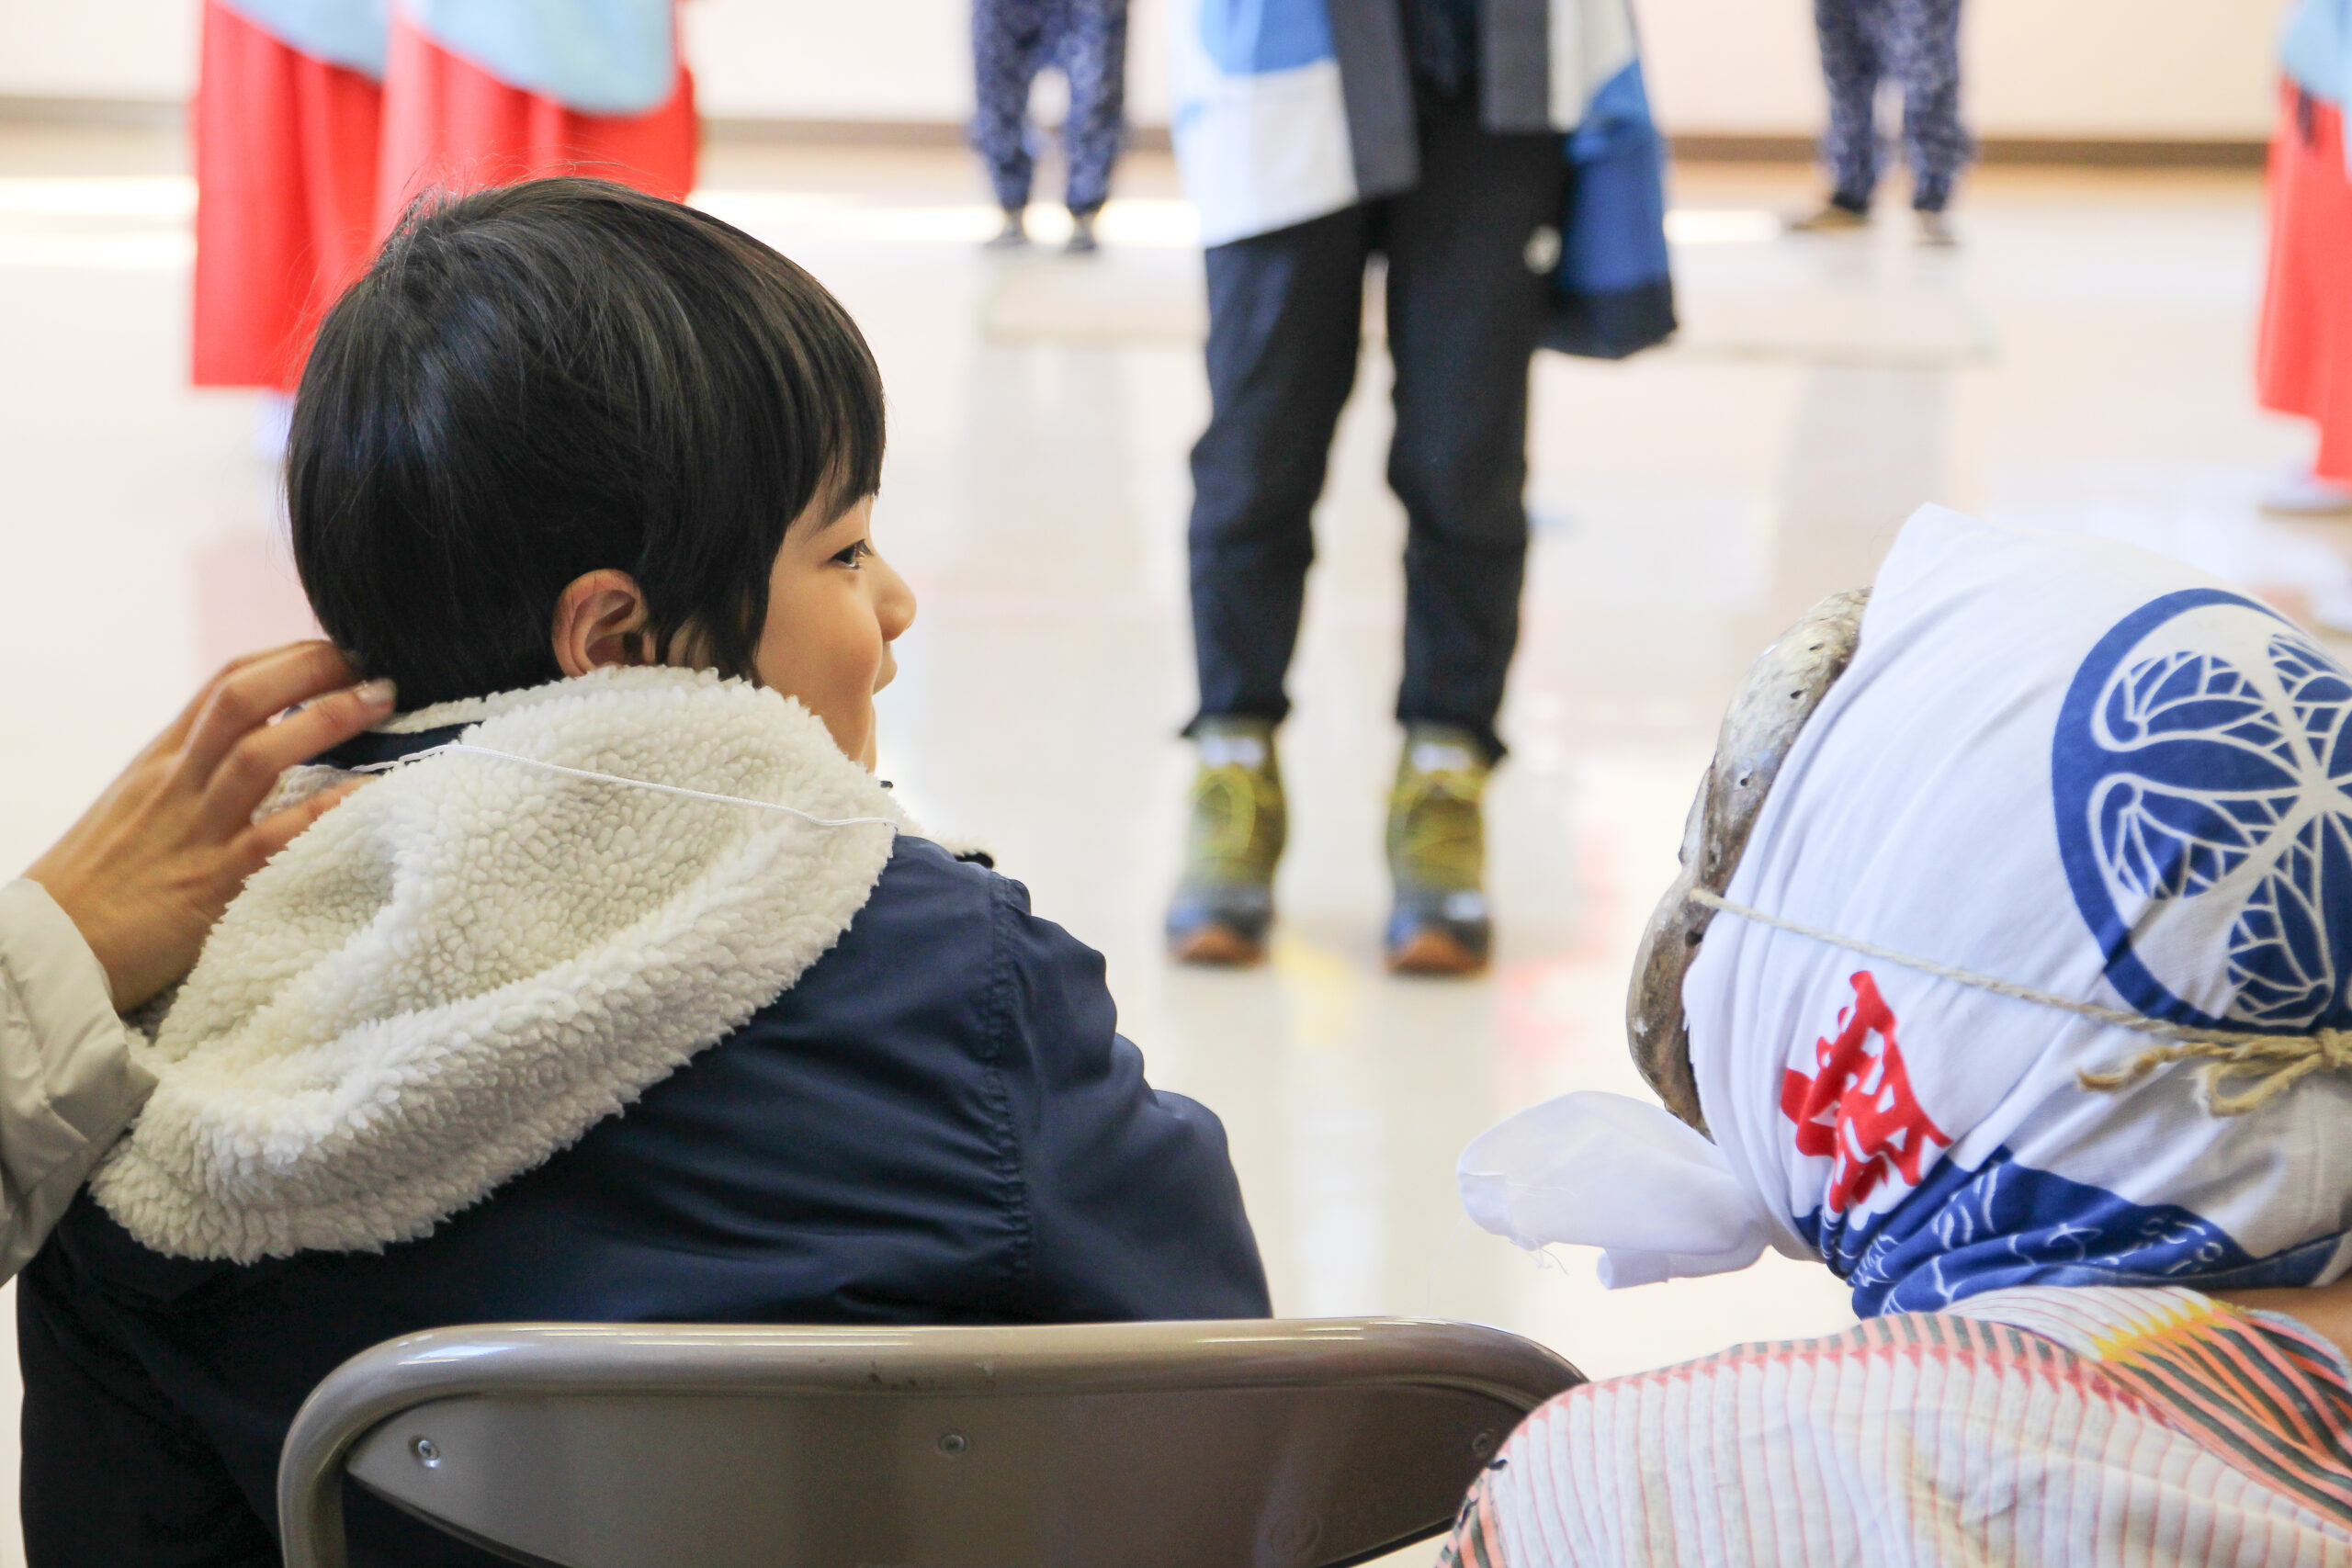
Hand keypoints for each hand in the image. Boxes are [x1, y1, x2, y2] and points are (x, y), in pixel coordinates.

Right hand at [24, 643, 394, 1009]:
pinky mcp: (210, 886)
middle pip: (241, 699)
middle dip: (311, 669)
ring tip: (382, 702)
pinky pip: (276, 836)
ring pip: (259, 754)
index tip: (340, 651)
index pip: (224, 684)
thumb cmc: (98, 883)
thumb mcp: (137, 808)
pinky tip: (373, 792)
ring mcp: (192, 830)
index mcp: (159, 761)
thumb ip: (192, 776)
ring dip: (328, 719)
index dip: (288, 658)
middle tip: (372, 665)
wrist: (47, 952)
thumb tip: (260, 747)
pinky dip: (329, 809)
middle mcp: (174, 783)